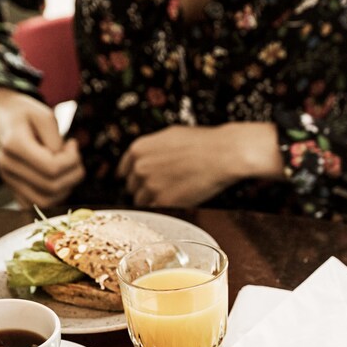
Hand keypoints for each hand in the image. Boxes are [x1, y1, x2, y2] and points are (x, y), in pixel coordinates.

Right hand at [0, 87, 83, 207]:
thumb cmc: (22, 112)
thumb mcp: (43, 114)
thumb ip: (56, 139)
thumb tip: (64, 161)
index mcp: (14, 145)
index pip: (52, 167)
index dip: (72, 159)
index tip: (72, 144)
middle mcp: (8, 166)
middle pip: (51, 187)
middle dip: (74, 174)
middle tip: (73, 156)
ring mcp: (8, 180)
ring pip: (45, 201)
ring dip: (66, 188)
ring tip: (67, 168)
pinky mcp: (12, 187)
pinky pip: (35, 205)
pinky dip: (53, 197)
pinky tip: (58, 178)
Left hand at [118, 123, 280, 206]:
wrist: (222, 154)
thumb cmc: (202, 143)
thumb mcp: (169, 135)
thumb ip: (152, 147)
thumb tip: (146, 156)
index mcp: (138, 149)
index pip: (124, 170)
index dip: (134, 177)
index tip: (139, 182)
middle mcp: (140, 167)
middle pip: (132, 187)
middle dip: (144, 188)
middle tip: (162, 188)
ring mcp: (151, 186)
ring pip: (141, 201)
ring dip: (153, 200)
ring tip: (172, 194)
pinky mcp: (164, 202)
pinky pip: (155, 211)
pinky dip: (163, 208)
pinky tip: (175, 201)